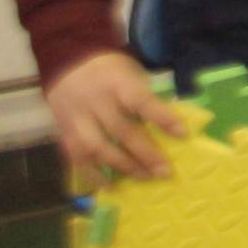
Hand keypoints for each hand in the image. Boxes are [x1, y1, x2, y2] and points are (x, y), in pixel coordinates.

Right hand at [45, 50, 191, 181]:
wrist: (68, 61)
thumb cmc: (111, 70)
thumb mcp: (132, 73)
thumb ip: (147, 97)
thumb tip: (172, 125)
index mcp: (117, 83)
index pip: (142, 102)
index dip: (162, 118)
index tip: (183, 135)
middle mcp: (95, 102)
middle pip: (121, 130)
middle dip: (145, 153)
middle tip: (165, 171)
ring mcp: (77, 119)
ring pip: (97, 148)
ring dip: (122, 167)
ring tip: (145, 178)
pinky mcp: (65, 132)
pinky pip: (77, 158)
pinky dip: (93, 175)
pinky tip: (110, 186)